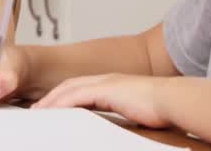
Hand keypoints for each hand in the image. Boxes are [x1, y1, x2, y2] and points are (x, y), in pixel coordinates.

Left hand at [33, 73, 169, 127]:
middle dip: (52, 97)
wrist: (173, 100)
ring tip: (39, 112)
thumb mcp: (137, 113)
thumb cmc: (162, 110)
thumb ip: (124, 116)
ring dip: (52, 100)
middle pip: (69, 86)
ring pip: (69, 89)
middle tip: (37, 110)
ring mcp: (105, 82)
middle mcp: (106, 80)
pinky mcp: (106, 90)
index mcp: (112, 84)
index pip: (80, 88)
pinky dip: (62, 103)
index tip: (52, 108)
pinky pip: (76, 96)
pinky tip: (52, 111)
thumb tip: (120, 130)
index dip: (64, 97)